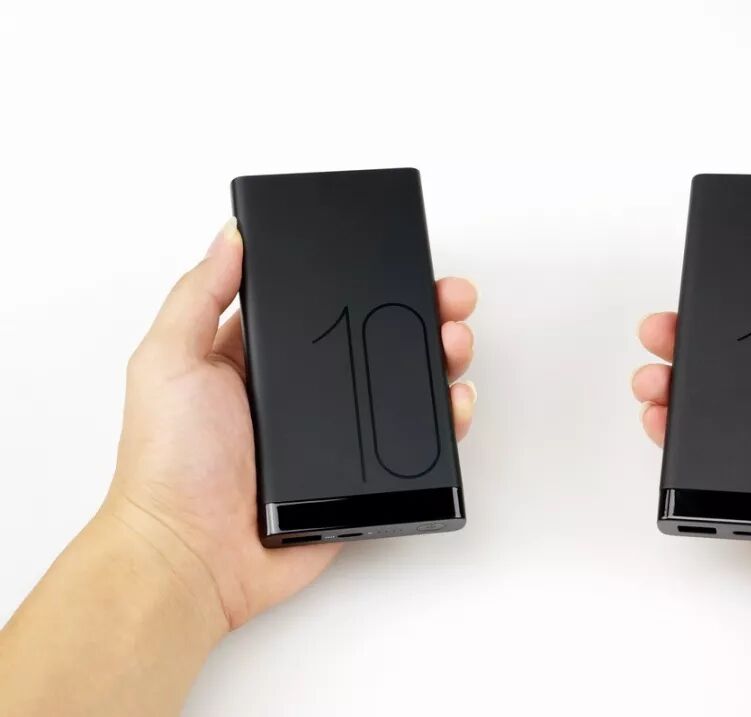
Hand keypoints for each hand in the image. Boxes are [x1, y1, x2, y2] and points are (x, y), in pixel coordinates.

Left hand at [103, 219, 478, 632]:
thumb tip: (231, 234)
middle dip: (421, 312)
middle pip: (377, 340)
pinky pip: (413, 447)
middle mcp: (303, 395)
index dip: (364, 280)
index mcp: (260, 359)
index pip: (325, 306)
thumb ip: (199, 295)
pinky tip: (455, 403)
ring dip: (440, 358)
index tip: (398, 258)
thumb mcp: (168, 361)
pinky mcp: (359, 480)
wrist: (194, 557)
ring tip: (455, 343)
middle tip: (449, 298)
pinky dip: (444, 423)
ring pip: (403, 388)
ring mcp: (335, 437)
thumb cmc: (169, 465)